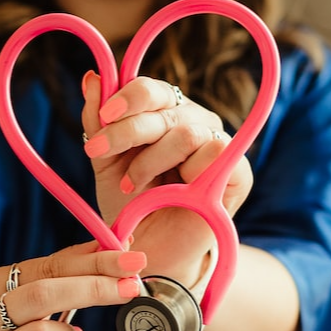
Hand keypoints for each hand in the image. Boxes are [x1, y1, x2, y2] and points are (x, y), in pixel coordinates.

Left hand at [80, 72, 252, 284]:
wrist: (149, 252)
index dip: (127, 97)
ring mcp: (218, 145)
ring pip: (187, 131)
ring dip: (151, 160)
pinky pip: (216, 153)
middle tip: (98, 153)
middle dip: (127, 130)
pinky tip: (171, 192)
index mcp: (165, 114)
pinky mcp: (238, 173)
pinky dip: (186, 173)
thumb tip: (92, 78)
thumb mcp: (106, 163)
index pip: (151, 89)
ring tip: (132, 186)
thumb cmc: (131, 206)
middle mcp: (193, 122)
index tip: (102, 118)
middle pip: (165, 106)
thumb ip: (98, 122)